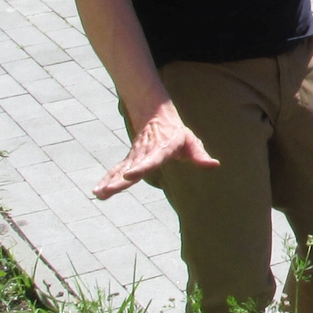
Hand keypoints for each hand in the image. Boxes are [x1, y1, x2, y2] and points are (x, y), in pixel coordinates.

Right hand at [95, 99, 216, 198]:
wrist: (156, 118)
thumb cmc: (178, 136)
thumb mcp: (192, 143)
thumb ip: (200, 156)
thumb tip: (214, 165)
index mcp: (161, 149)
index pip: (151, 160)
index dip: (141, 167)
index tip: (130, 175)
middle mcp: (145, 154)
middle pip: (131, 168)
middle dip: (119, 181)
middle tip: (107, 191)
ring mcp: (134, 158)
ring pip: (120, 171)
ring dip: (109, 182)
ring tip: (99, 194)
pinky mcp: (129, 162)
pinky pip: (116, 171)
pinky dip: (107, 180)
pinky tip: (98, 193)